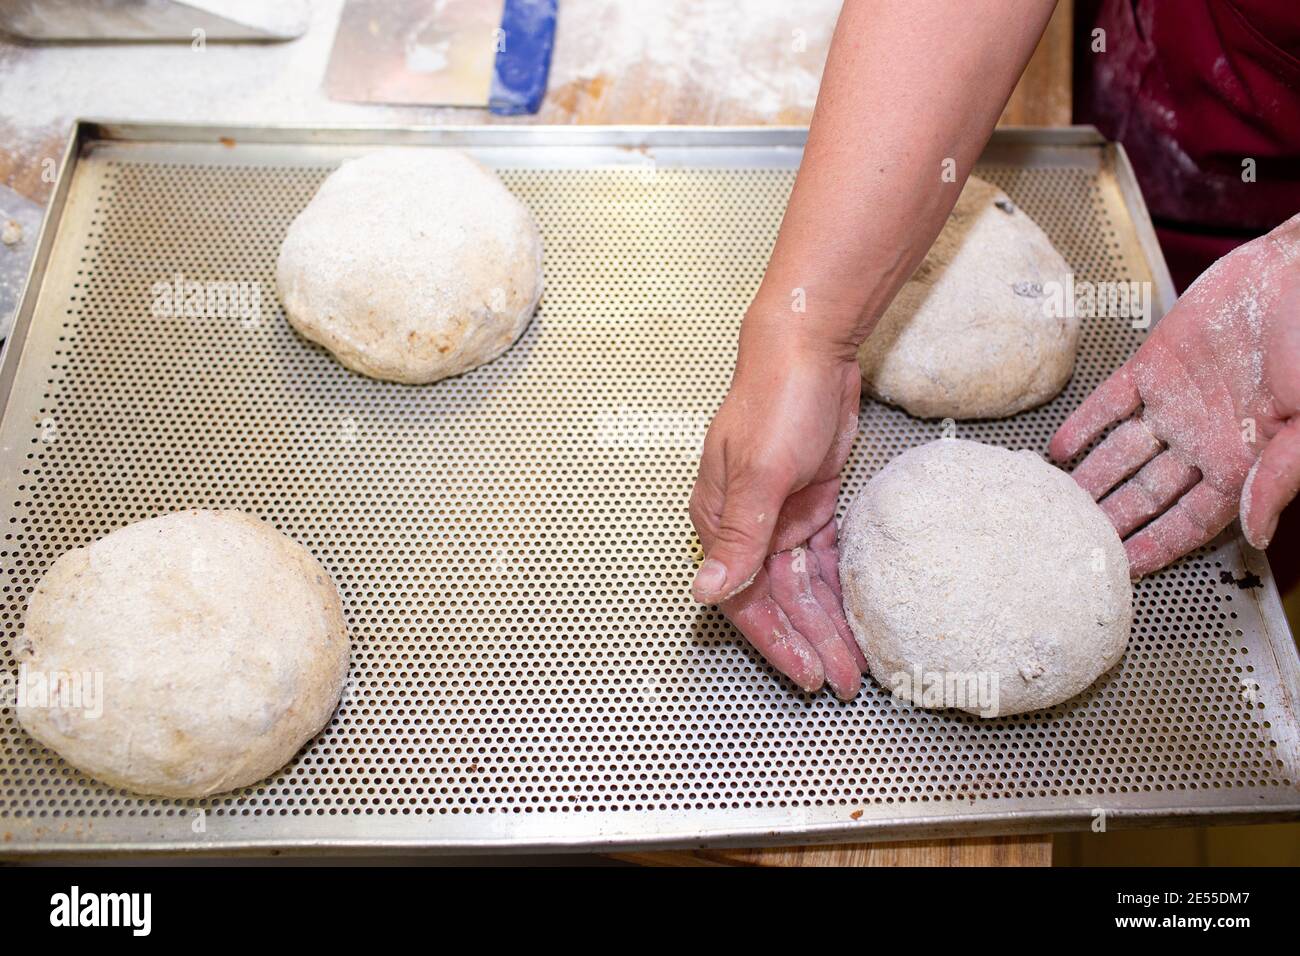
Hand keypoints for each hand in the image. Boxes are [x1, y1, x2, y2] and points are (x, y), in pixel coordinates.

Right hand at [688, 320, 865, 698]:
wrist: (811, 350)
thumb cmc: (776, 402)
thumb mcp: (759, 474)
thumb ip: (738, 538)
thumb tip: (705, 591)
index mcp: (720, 520)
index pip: (742, 597)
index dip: (775, 640)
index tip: (805, 673)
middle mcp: (747, 525)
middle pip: (777, 598)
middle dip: (809, 641)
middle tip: (841, 681)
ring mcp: (780, 515)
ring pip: (803, 584)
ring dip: (826, 622)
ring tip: (855, 663)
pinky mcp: (810, 504)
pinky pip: (823, 559)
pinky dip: (837, 588)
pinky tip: (855, 616)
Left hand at [1050, 215, 1299, 576]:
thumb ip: (1281, 476)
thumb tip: (1256, 534)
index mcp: (1244, 462)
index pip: (1191, 521)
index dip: (1157, 546)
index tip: (1122, 572)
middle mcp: (1204, 439)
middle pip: (1146, 494)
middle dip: (1111, 521)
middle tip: (1070, 545)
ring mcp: (1176, 403)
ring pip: (1121, 454)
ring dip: (1089, 480)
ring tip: (1053, 507)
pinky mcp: (1155, 364)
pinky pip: (1110, 404)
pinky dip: (1083, 426)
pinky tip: (1058, 450)